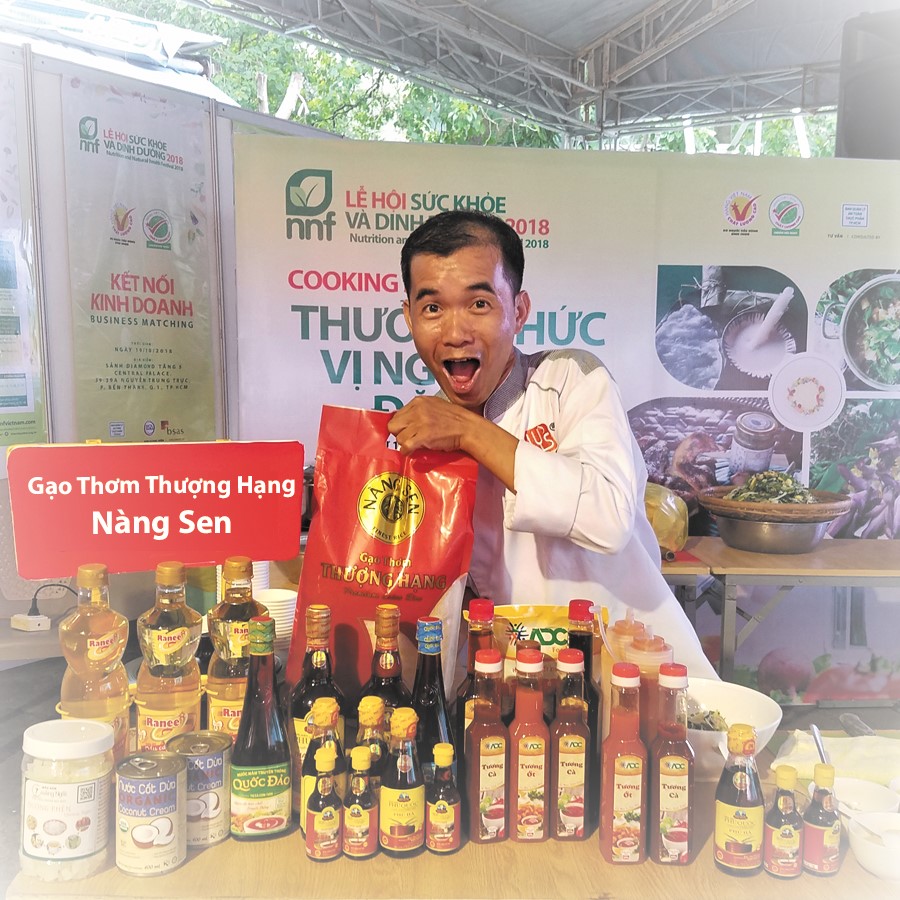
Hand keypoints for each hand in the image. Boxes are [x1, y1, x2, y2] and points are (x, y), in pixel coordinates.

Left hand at [388, 396, 517, 490]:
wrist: (468, 428)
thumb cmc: (455, 419)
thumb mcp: (435, 406)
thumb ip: (419, 410)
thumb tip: (406, 421)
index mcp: (418, 401)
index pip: (397, 415)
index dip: (401, 426)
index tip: (407, 431)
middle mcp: (417, 409)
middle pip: (393, 426)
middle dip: (399, 434)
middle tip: (409, 438)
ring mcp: (420, 422)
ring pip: (399, 438)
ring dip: (405, 443)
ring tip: (416, 444)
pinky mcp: (423, 436)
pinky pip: (405, 446)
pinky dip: (407, 451)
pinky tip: (413, 451)